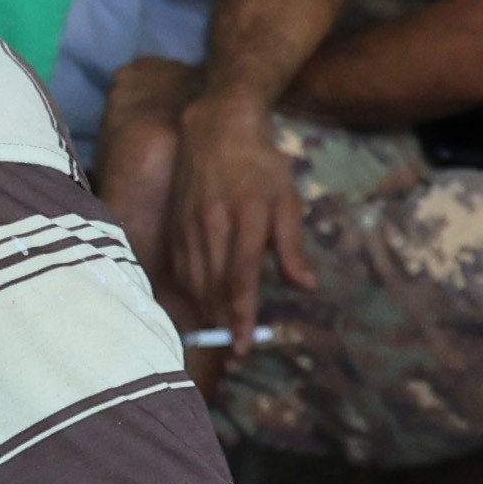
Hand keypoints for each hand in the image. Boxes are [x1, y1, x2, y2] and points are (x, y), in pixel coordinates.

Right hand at [162, 93, 313, 341]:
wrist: (217, 127)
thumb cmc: (260, 164)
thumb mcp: (287, 201)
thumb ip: (292, 247)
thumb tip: (306, 287)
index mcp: (245, 217)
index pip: (241, 278)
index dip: (242, 316)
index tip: (245, 346)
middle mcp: (213, 224)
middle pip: (214, 287)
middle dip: (224, 326)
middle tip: (236, 357)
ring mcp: (189, 224)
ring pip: (194, 280)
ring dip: (206, 315)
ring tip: (220, 339)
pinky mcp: (176, 224)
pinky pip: (182, 267)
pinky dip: (191, 293)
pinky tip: (201, 308)